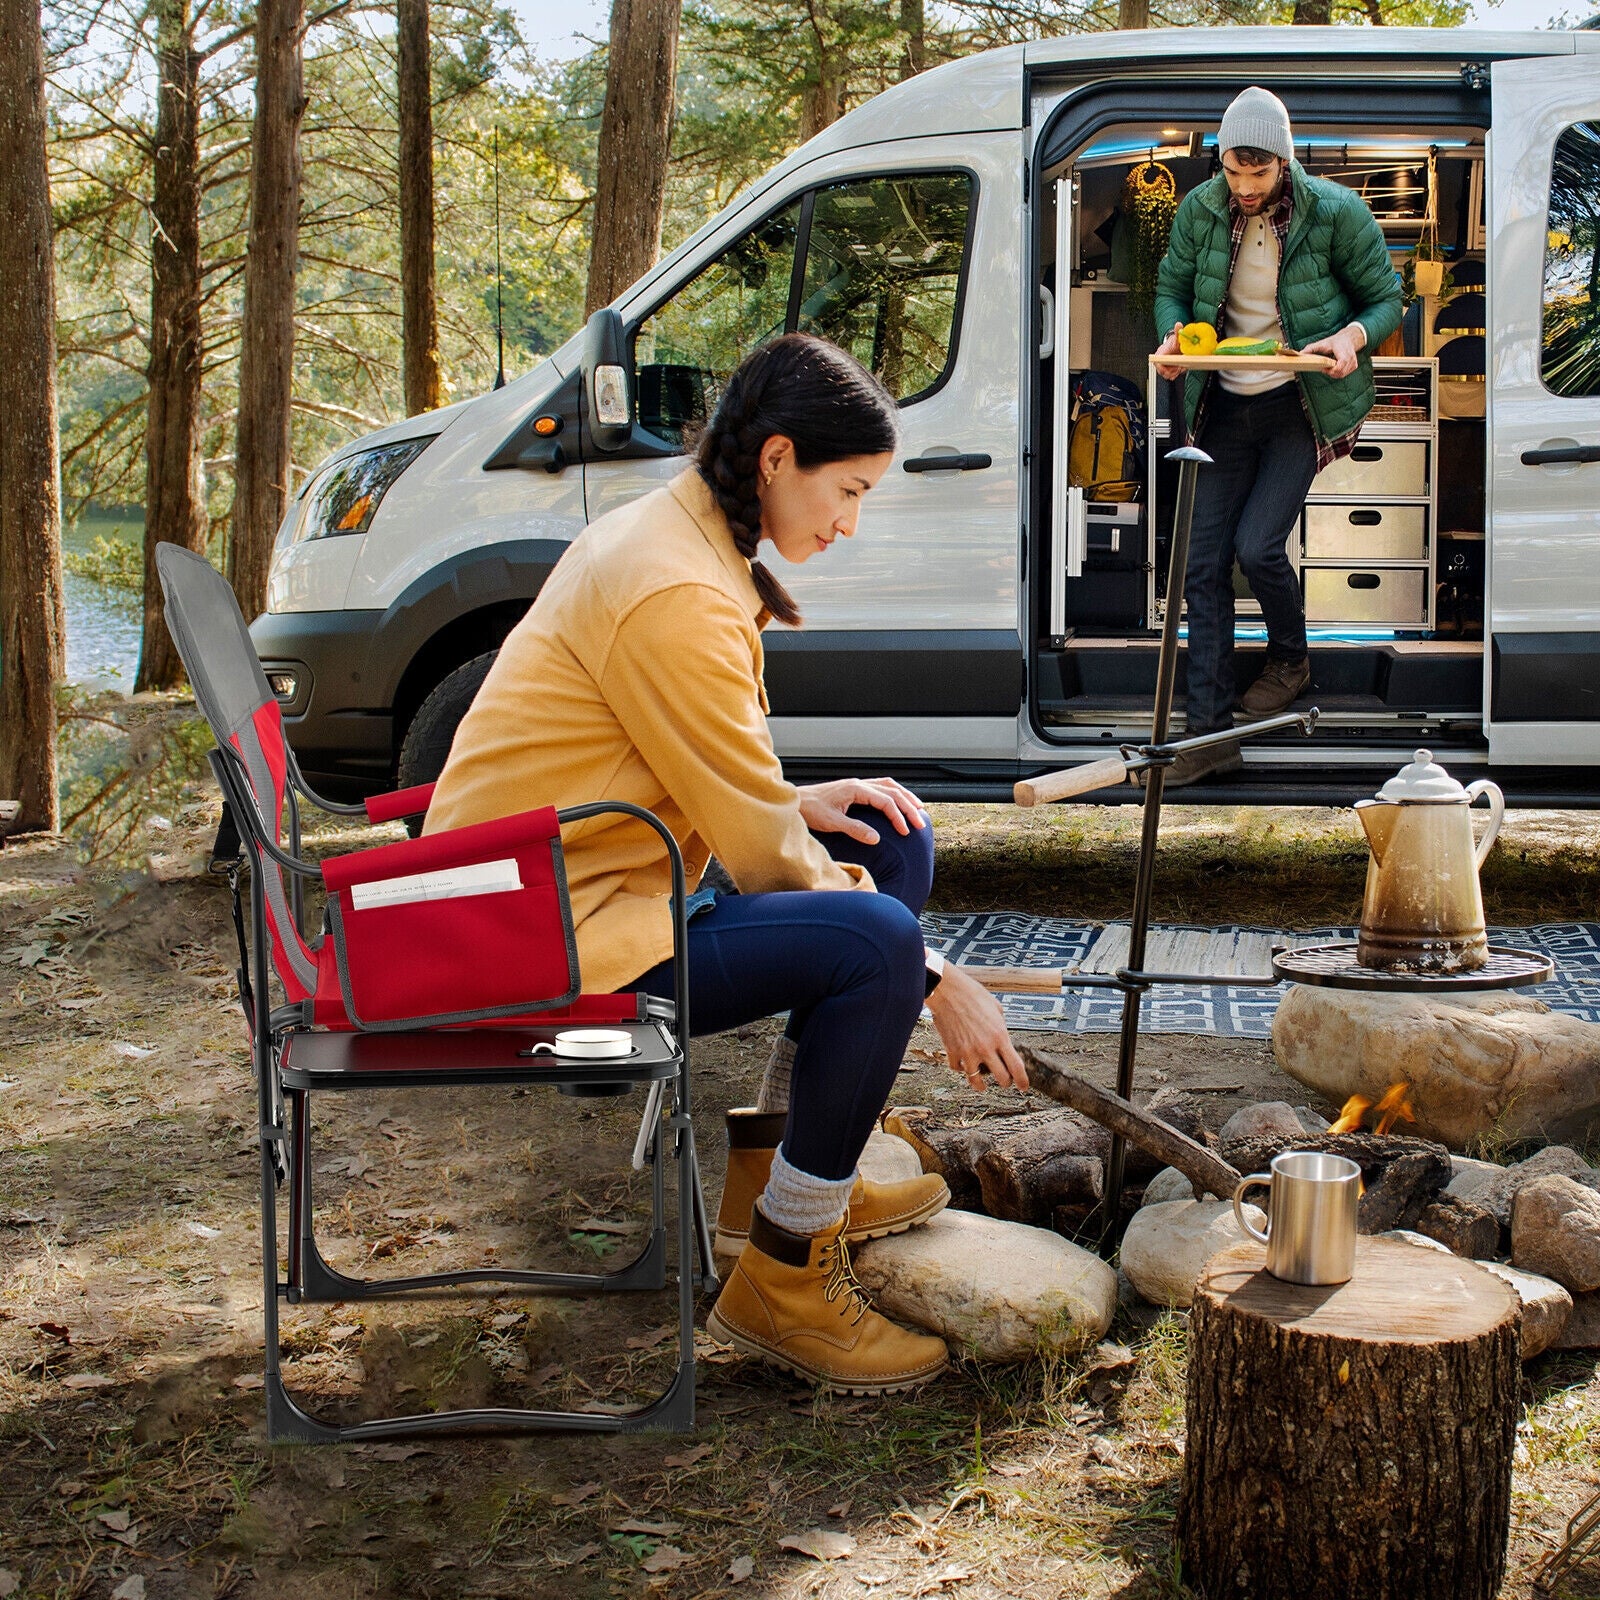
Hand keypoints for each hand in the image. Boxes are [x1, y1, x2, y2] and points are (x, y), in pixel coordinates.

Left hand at [796, 777, 925, 845]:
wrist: (795, 801)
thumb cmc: (809, 810)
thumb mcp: (832, 822)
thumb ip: (855, 829)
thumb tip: (876, 838)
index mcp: (856, 789)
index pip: (886, 801)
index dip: (898, 816)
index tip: (905, 832)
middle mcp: (859, 784)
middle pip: (892, 791)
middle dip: (909, 807)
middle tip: (920, 823)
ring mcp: (857, 785)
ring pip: (889, 786)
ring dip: (905, 797)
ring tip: (918, 809)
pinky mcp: (854, 790)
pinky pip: (881, 788)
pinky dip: (894, 794)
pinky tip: (898, 803)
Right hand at [925, 964, 1028, 1092]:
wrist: (948, 990)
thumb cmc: (972, 994)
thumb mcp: (996, 1009)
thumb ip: (1001, 1027)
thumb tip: (1002, 1038)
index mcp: (1000, 1036)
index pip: (1016, 1067)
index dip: (1022, 1081)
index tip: (1023, 1086)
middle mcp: (985, 1047)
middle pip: (1001, 1078)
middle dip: (1005, 1082)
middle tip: (1005, 1081)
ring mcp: (967, 1051)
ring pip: (977, 1080)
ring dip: (981, 1083)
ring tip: (982, 1084)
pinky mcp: (952, 1051)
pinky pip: (958, 1068)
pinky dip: (962, 1069)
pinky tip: (964, 1065)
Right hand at [1154, 321, 1186, 381]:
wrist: (1176, 345)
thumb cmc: (1174, 342)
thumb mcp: (1177, 337)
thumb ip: (1177, 332)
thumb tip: (1178, 324)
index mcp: (1160, 353)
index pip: (1157, 362)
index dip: (1163, 368)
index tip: (1171, 370)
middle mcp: (1159, 360)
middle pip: (1162, 371)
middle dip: (1171, 372)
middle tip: (1179, 369)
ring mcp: (1162, 365)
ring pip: (1166, 375)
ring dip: (1174, 373)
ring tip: (1180, 368)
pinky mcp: (1166, 369)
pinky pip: (1168, 375)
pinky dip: (1175, 374)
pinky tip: (1179, 370)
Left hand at [1301, 322, 1364, 379]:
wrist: (1348, 338)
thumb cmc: (1335, 341)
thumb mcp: (1322, 343)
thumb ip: (1311, 348)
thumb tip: (1300, 353)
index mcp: (1343, 351)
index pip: (1340, 366)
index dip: (1331, 370)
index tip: (1324, 369)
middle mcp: (1350, 357)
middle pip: (1340, 373)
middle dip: (1331, 373)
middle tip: (1325, 369)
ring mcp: (1353, 361)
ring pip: (1342, 374)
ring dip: (1334, 374)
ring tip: (1329, 367)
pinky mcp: (1354, 365)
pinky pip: (1345, 374)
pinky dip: (1339, 373)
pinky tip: (1335, 367)